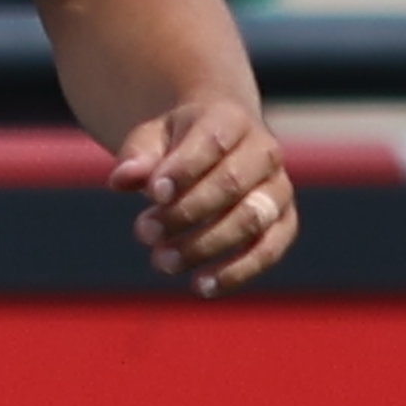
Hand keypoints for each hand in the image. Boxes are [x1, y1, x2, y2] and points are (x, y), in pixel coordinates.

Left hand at [111, 95, 297, 296]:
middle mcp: (264, 151)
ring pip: (252, 219)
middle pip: (232, 183)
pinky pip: (270, 250)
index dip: (183, 169)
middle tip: (144, 230)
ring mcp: (278, 188)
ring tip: (163, 262)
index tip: (153, 193)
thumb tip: (122, 180)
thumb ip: (137, 156)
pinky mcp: (283, 222)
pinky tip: (201, 286)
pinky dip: (238, 271)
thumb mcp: (152, 138)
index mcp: (231, 119)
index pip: (212, 141)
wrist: (220, 143)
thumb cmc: (178, 143)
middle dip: (186, 211)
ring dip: (206, 244)